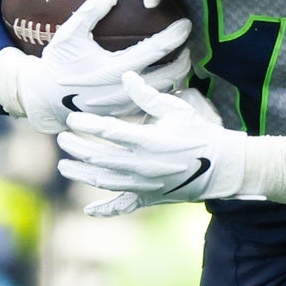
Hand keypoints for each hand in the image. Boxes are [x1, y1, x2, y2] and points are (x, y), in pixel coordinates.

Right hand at [0, 0, 190, 133]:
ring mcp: (125, 104)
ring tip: (181, 62)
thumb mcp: (69, 34)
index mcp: (114, 69)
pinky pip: (150, 103)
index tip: (186, 24)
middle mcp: (124, 90)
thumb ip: (90, 11)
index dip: (174, 36)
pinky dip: (161, 91)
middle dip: (185, 61)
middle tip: (190, 47)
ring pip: (162, 93)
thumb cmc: (56, 64)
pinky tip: (164, 81)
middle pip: (169, 76)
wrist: (43, 98)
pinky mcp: (122, 113)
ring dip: (176, 77)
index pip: (155, 50)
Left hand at [55, 76, 285, 216]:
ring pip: (103, 181)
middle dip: (77, 147)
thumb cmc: (200, 133)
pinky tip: (89, 210)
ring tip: (65, 166)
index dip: (87, 124)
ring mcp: (144, 185)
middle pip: (99, 157)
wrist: (223, 167)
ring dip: (81, 174)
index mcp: (148, 141)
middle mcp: (142, 166)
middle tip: (62, 139)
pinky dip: (105, 210)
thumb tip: (125, 75)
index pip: (108, 131)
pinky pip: (123, 206)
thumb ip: (147, 95)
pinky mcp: (149, 198)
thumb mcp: (176, 109)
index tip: (72, 118)